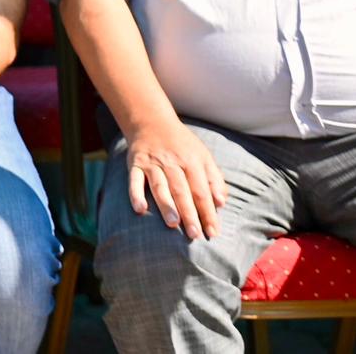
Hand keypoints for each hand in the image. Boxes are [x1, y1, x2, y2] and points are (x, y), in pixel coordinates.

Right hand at [125, 115, 226, 240]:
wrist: (152, 121)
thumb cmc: (182, 145)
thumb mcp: (203, 156)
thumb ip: (214, 179)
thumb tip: (221, 203)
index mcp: (192, 162)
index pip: (202, 191)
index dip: (208, 212)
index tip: (212, 233)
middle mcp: (172, 162)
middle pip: (182, 191)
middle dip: (189, 213)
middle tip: (194, 235)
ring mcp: (152, 163)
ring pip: (160, 186)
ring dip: (166, 205)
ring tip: (173, 224)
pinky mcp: (135, 163)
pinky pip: (134, 180)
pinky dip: (135, 194)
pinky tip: (140, 209)